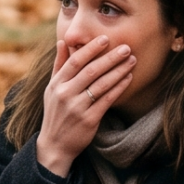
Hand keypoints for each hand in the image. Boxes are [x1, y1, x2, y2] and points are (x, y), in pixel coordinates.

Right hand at [35, 31, 134, 175]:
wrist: (55, 145)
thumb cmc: (55, 113)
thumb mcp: (51, 88)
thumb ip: (59, 65)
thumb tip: (62, 42)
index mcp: (56, 84)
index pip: (75, 61)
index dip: (91, 49)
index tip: (105, 39)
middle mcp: (65, 94)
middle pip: (91, 71)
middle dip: (110, 58)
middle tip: (126, 47)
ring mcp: (77, 107)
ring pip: (101, 84)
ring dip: (118, 71)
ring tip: (131, 60)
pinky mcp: (89, 120)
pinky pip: (107, 100)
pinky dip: (118, 87)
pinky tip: (128, 78)